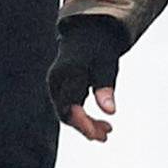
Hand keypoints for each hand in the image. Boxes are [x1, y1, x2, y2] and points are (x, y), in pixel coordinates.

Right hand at [48, 16, 126, 143]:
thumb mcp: (107, 64)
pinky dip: (84, 116)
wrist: (89, 31)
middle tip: (106, 135)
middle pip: (66, 113)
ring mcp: (57, 86)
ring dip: (86, 124)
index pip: (70, 107)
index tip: (98, 136)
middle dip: (85, 127)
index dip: (83, 124)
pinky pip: (70, 107)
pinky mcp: (62, 88)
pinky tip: (100, 124)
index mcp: (66, 74)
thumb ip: (106, 87)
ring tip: (107, 132)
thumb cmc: (99, 47)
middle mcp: (57, 82)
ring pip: (68, 112)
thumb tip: (110, 112)